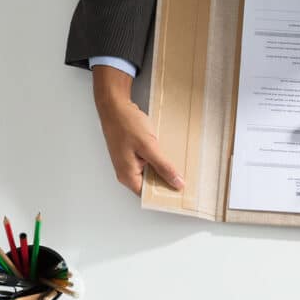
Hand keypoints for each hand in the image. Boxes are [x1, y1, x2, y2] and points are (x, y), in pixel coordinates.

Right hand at [92, 66, 183, 194]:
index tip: (181, 193)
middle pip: (150, 185)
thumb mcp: (149, 146)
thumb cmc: (126, 123)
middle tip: (184, 180)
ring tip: (179, 167)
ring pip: (151, 173)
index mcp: (127, 175)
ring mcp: (129, 163)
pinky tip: (168, 156)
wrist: (114, 105)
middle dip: (166, 182)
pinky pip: (149, 163)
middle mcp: (126, 172)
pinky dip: (159, 161)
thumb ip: (163, 166)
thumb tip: (177, 183)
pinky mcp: (132, 154)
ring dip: (163, 170)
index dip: (164, 194)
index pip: (148, 195)